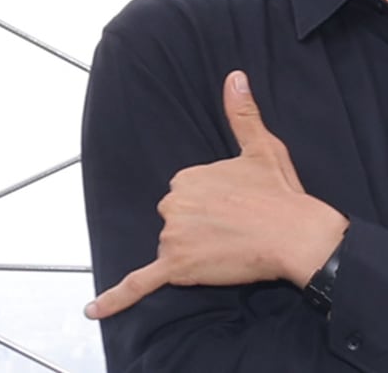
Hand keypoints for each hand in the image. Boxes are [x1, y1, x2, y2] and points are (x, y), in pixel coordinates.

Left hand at [85, 70, 346, 319]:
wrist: (295, 235)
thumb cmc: (280, 194)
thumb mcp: (262, 147)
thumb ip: (241, 113)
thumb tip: (234, 77)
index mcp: (188, 176)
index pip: (187, 194)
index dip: (212, 204)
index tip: (237, 206)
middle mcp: (174, 203)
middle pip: (176, 219)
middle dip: (200, 226)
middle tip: (237, 229)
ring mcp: (173, 237)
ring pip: (172, 247)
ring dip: (194, 252)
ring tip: (232, 247)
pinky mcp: (177, 268)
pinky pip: (140, 283)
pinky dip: (115, 299)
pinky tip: (93, 311)